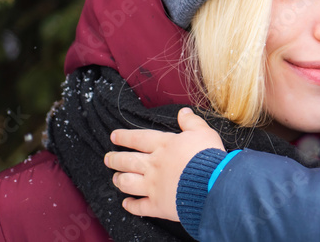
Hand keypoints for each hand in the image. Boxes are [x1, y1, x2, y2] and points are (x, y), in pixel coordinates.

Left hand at [105, 107, 225, 221]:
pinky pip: (139, 207)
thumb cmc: (208, 156)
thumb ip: (191, 122)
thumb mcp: (203, 132)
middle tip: (108, 158)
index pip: (139, 139)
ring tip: (116, 178)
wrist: (211, 183)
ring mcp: (153, 186)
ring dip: (119, 180)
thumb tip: (183, 112)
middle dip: (115, 159)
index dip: (125, 137)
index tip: (114, 136)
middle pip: (128, 161)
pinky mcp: (158, 205)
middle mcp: (154, 165)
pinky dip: (131, 205)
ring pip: (128, 182)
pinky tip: (126, 203)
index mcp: (164, 146)